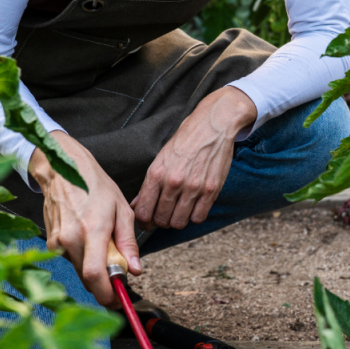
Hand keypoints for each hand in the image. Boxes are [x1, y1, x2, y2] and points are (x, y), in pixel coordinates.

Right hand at [30, 131, 142, 307]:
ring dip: (96, 272)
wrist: (62, 170)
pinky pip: (72, 261)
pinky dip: (84, 260)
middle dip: (106, 285)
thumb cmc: (94, 185)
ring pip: (80, 272)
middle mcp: (71, 239)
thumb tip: (136, 269)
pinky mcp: (51, 243)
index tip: (119, 299)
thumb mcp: (122, 210)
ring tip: (105, 248)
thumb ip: (129, 243)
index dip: (107, 294)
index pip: (95, 276)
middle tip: (119, 275)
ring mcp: (57, 242)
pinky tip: (90, 242)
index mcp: (92, 230)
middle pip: (88, 280)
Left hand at [132, 87, 256, 229]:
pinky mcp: (211, 190)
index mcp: (156, 173)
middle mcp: (173, 182)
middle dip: (161, 222)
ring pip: (179, 222)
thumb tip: (137, 204)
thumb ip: (149, 184)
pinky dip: (194, 217)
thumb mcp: (161, 158)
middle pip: (161, 220)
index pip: (144, 211)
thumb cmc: (185, 140)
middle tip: (165, 216)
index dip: (144, 222)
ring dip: (177, 221)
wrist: (212, 125)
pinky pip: (199, 217)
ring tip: (179, 212)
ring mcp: (193, 187)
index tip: (147, 222)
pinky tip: (193, 208)